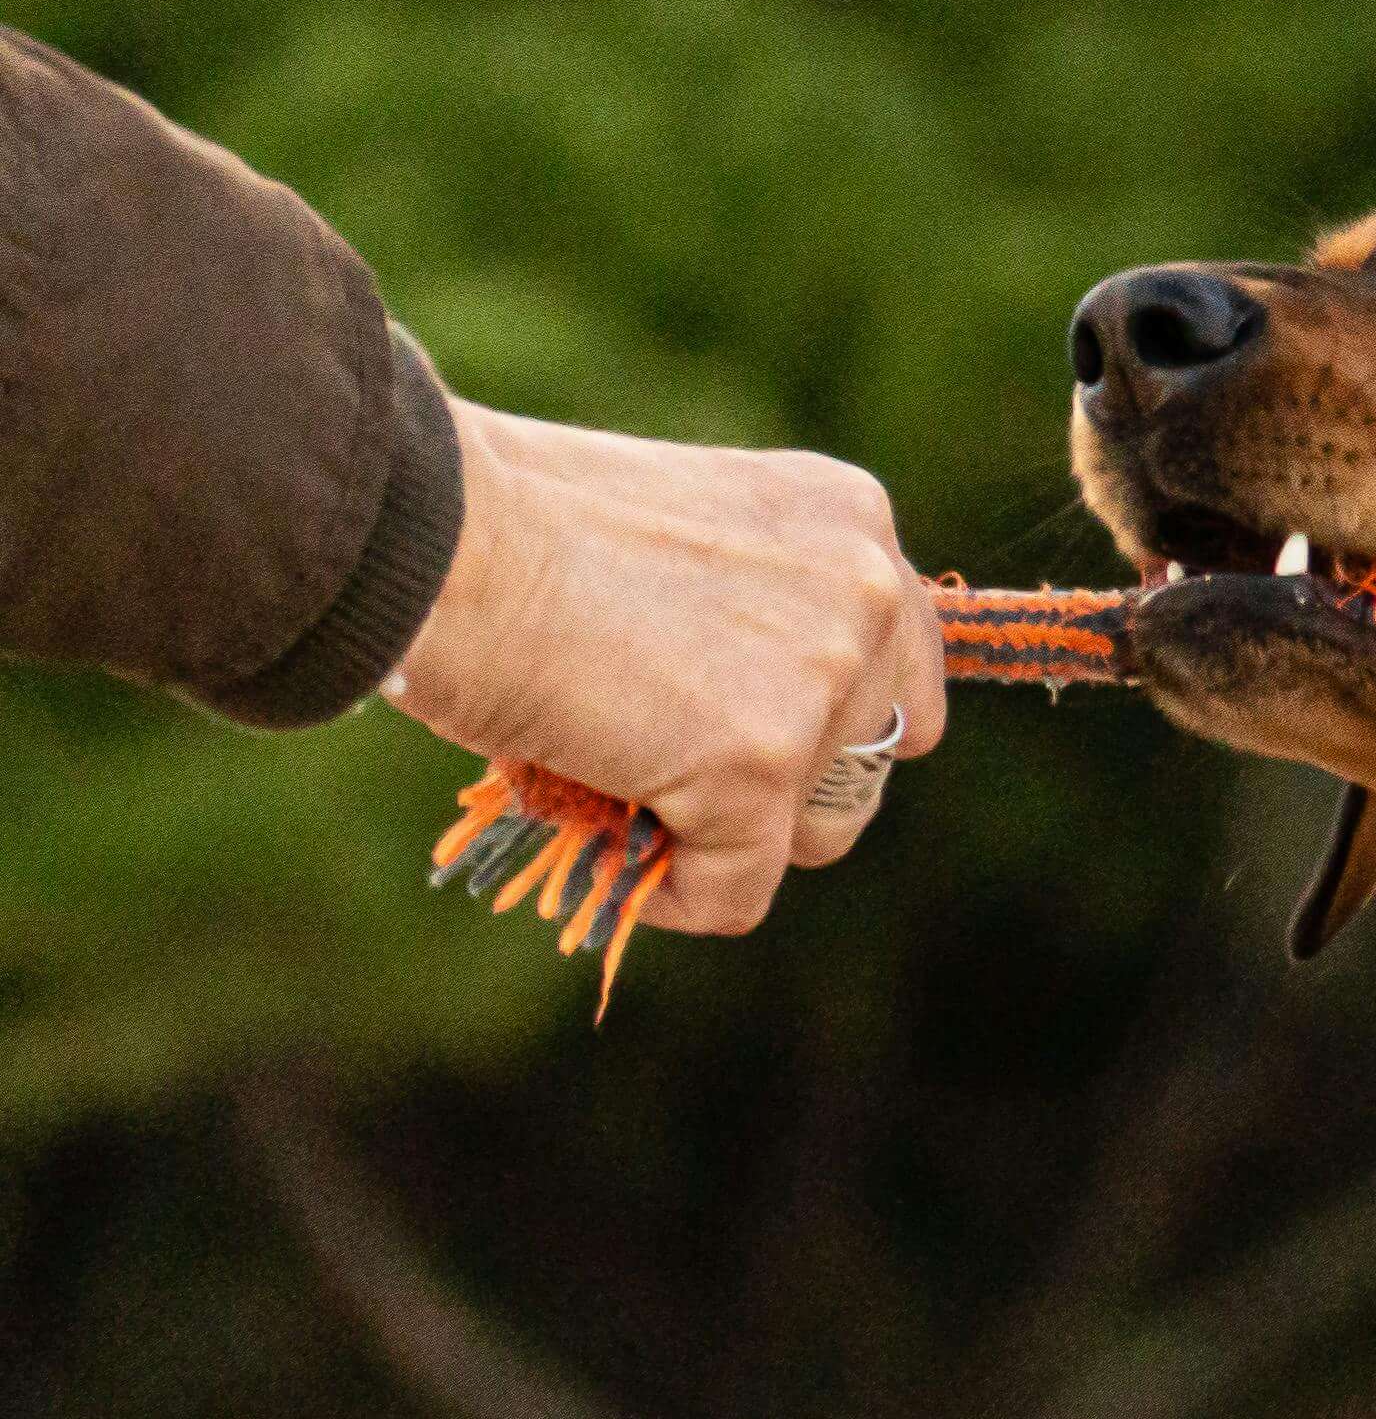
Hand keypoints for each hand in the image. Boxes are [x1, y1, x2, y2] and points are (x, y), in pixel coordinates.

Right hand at [378, 405, 948, 937]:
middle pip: (872, 754)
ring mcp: (822, 680)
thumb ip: (745, 605)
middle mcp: (868, 591)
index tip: (742, 733)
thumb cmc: (506, 522)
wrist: (433, 536)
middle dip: (785, 785)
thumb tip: (738, 708)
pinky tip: (604, 857)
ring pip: (814, 831)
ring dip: (732, 837)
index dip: (825, 719)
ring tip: (627, 804)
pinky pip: (737, 890)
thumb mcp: (676, 531)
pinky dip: (673, 899)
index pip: (899, 661)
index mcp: (848, 520)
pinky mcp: (757, 763)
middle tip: (679, 779)